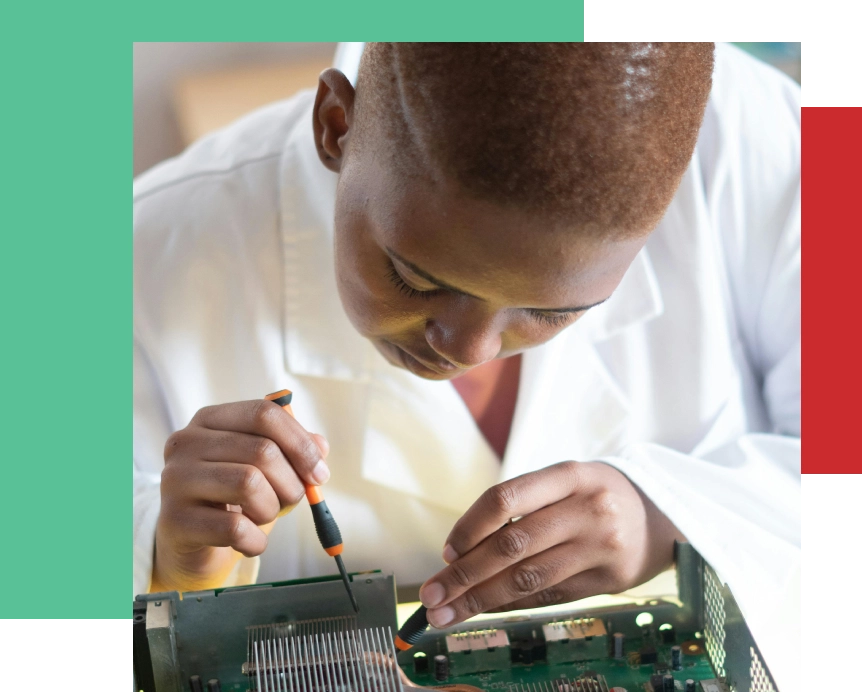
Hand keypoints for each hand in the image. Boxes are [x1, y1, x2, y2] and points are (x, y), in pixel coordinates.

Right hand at [151, 399, 329, 592]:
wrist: (189, 543)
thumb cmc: (232, 498)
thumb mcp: (263, 468)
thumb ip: (293, 451)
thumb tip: (320, 447)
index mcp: (210, 420)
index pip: (264, 414)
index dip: (300, 443)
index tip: (319, 474)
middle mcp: (186, 443)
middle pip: (262, 451)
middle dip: (291, 483)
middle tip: (291, 502)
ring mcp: (175, 480)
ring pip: (248, 484)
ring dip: (271, 509)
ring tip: (262, 518)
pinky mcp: (174, 520)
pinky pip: (234, 527)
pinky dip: (255, 540)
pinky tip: (249, 542)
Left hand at [418, 461, 684, 627]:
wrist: (660, 518)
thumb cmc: (594, 496)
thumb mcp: (566, 482)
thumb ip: (522, 508)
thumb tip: (460, 554)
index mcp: (569, 474)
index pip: (506, 497)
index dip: (470, 526)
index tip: (446, 551)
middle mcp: (587, 508)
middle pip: (512, 544)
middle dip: (465, 574)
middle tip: (432, 596)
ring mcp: (601, 546)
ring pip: (528, 578)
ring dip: (481, 599)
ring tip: (447, 613)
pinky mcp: (609, 580)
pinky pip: (549, 596)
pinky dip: (512, 605)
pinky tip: (486, 610)